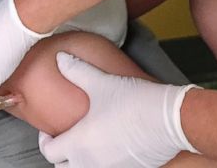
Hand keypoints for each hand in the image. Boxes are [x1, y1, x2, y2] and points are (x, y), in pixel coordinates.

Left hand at [38, 53, 198, 166]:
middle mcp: (91, 164)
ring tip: (87, 143)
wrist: (170, 120)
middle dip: (61, 155)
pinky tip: (110, 146)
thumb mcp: (101, 82)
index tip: (50, 129)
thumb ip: (77, 70)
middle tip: (67, 138)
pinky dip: (103, 163)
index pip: (50, 152)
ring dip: (81, 162)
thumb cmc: (134, 102)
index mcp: (79, 145)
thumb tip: (61, 58)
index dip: (45, 140)